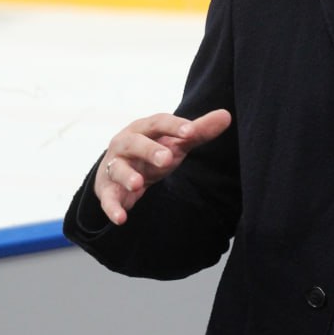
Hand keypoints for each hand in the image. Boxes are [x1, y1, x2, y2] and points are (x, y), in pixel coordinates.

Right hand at [94, 109, 231, 225]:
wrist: (119, 171)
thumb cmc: (153, 151)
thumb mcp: (175, 142)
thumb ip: (198, 131)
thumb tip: (226, 116)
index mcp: (144, 128)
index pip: (159, 122)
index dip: (174, 126)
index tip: (190, 131)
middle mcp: (125, 143)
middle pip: (135, 142)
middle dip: (149, 149)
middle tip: (166, 158)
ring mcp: (114, 165)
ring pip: (117, 168)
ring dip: (127, 175)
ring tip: (138, 183)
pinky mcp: (107, 189)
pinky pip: (108, 198)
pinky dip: (112, 208)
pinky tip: (121, 218)